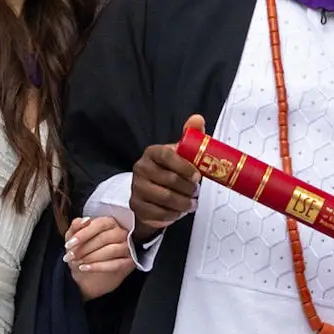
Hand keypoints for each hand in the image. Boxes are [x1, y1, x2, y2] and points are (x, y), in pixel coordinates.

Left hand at [65, 215, 134, 299]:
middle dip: (85, 248)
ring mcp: (127, 247)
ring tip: (78, 262)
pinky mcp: (129, 262)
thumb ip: (76, 226)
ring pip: (111, 251)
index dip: (83, 234)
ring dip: (91, 257)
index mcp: (110, 222)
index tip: (69, 244)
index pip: (99, 224)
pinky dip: (98, 267)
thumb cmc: (84, 251)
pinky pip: (115, 265)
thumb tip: (84, 220)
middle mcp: (121, 233)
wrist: (89, 274)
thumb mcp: (75, 237)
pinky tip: (85, 268)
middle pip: (104, 238)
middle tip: (71, 256)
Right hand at [129, 113, 204, 234]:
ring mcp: (136, 187)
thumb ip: (192, 135)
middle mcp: (141, 168)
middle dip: (188, 189)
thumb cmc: (171, 170)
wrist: (153, 192)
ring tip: (192, 203)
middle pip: (169, 180)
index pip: (166, 156)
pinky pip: (159, 213)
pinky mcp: (136, 205)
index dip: (184, 167)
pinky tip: (179, 211)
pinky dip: (173, 214)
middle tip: (196, 192)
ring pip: (165, 199)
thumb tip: (197, 119)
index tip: (197, 176)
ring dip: (183, 203)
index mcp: (152, 152)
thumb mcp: (182, 153)